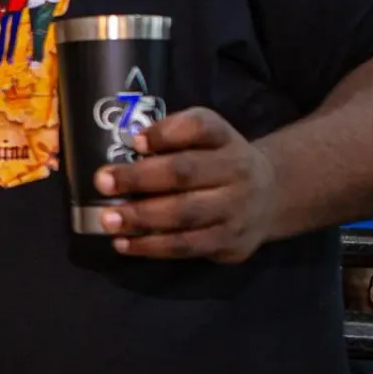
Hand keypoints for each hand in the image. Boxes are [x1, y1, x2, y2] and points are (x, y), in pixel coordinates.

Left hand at [94, 107, 276, 263]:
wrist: (270, 197)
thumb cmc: (219, 162)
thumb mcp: (206, 136)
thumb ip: (173, 133)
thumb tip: (135, 142)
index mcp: (225, 138)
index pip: (200, 127)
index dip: (166, 133)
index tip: (135, 142)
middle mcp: (237, 171)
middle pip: (186, 172)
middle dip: (139, 179)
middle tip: (102, 183)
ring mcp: (237, 210)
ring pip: (186, 215)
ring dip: (141, 218)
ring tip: (108, 220)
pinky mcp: (231, 243)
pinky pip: (188, 247)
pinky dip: (153, 247)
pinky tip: (125, 243)